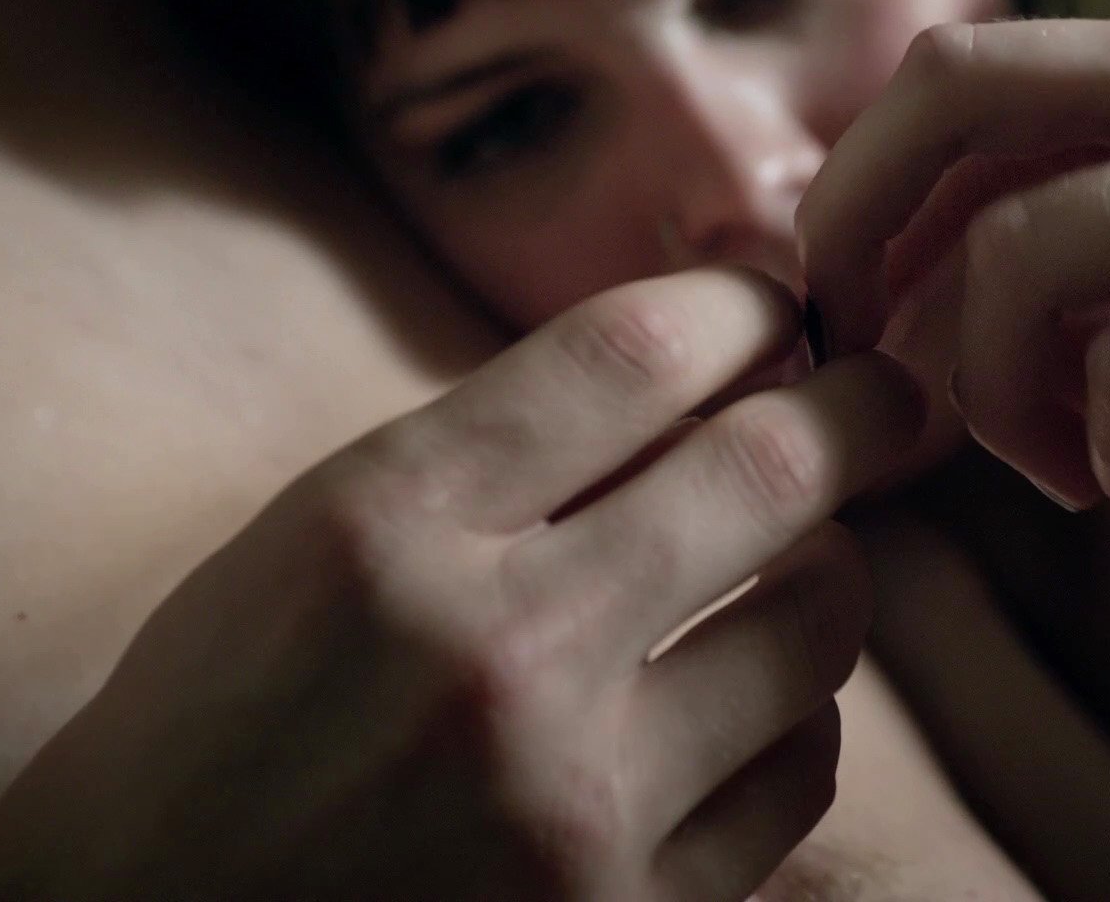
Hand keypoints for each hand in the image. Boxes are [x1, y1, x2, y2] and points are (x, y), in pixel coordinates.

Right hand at [0, 267, 924, 900]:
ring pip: (816, 629)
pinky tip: (747, 710)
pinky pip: (799, 774)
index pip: (629, 357)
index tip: (780, 308)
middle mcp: (492, 654)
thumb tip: (693, 377)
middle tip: (897, 398)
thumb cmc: (212, 734)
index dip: (739, 309)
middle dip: (865, 411)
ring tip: (794, 571)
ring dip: (826, 578)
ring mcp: (573, 800)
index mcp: (383, 528)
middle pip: (765, 470)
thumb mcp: (307, 549)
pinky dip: (795, 720)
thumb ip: (487, 461)